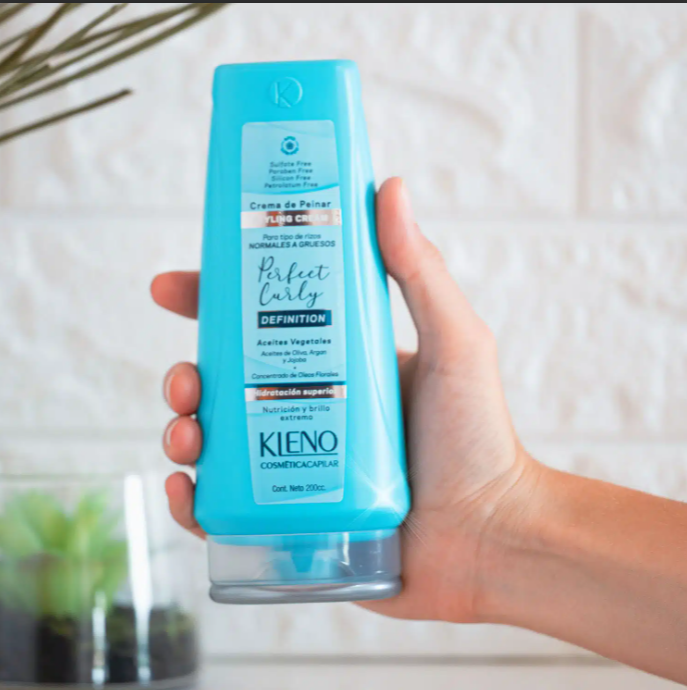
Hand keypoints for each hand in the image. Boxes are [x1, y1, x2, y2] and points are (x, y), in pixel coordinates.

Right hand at [151, 177, 540, 622]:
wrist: (490, 538)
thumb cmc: (479, 439)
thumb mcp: (454, 343)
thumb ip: (420, 269)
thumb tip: (390, 188)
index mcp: (335, 361)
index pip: (261, 321)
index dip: (209, 302)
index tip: (170, 288)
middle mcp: (308, 406)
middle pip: (224, 382)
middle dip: (188, 375)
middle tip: (186, 382)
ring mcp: (295, 462)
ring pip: (214, 441)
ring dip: (181, 430)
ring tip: (187, 435)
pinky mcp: (289, 518)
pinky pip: (223, 507)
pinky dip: (191, 499)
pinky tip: (186, 488)